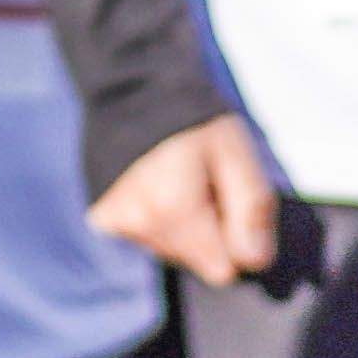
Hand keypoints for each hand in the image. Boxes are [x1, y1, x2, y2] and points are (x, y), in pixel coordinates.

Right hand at [88, 115, 286, 288]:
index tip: (226, 201)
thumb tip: (254, 261)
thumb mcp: (237, 154)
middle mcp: (140, 223)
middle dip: (207, 231)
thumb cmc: (193, 119)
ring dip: (180, 225)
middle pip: (195, 261)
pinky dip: (153, 219)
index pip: (221, 270)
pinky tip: (152, 186)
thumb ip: (251, 210)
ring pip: (169, 251)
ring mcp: (116, 222)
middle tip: (201, 182)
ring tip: (175, 178)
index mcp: (176, 210)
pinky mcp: (102, 217)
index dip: (233, 238)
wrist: (134, 87)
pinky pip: (143, 238)